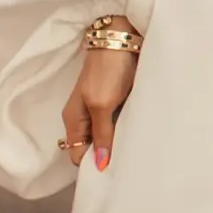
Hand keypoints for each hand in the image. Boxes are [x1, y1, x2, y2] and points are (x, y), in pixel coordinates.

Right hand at [59, 41, 135, 172]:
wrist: (123, 38)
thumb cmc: (109, 70)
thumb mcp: (103, 105)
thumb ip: (102, 134)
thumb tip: (100, 165)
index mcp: (74, 120)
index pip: (78, 155)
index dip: (92, 165)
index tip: (111, 175)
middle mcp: (85, 117)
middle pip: (92, 147)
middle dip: (106, 157)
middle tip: (127, 166)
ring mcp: (100, 109)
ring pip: (107, 137)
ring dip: (119, 144)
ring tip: (135, 154)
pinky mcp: (116, 101)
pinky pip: (119, 124)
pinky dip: (127, 130)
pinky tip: (139, 137)